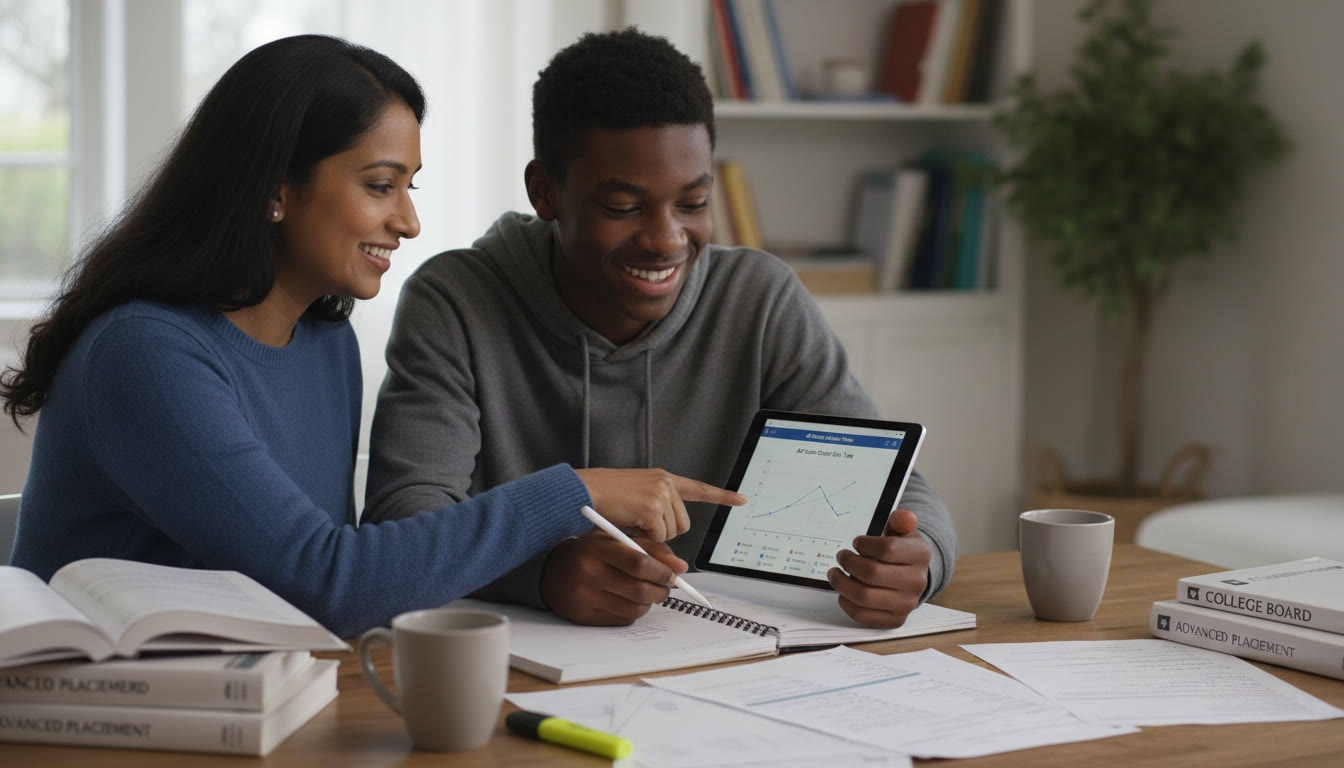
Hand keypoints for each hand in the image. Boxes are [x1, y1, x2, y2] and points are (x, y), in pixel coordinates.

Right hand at [540, 530, 688, 624]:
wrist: (551, 571)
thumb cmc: (590, 552)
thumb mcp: (616, 539)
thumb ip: (650, 549)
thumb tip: (680, 568)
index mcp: (598, 549)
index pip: (639, 563)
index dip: (662, 571)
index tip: (671, 574)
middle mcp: (589, 574)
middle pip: (640, 590)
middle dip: (661, 590)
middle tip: (666, 586)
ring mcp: (585, 598)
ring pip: (634, 609)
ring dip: (649, 602)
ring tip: (647, 592)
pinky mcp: (584, 617)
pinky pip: (622, 620)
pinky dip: (633, 612)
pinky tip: (628, 601)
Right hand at [574, 468, 746, 541]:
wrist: (582, 491)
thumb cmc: (601, 499)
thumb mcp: (634, 506)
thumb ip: (656, 518)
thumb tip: (675, 554)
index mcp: (662, 479)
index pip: (698, 488)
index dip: (722, 496)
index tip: (743, 499)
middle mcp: (665, 483)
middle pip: (683, 525)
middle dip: (664, 533)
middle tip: (640, 527)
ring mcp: (661, 494)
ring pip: (671, 534)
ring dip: (651, 537)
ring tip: (630, 522)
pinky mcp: (653, 507)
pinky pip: (658, 537)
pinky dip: (643, 538)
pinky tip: (629, 523)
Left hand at [829, 508, 930, 628]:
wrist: (911, 577)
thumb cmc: (900, 551)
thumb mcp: (901, 532)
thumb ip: (900, 521)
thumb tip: (903, 516)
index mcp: (920, 555)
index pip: (887, 549)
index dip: (864, 544)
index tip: (856, 542)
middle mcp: (917, 582)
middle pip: (872, 574)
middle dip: (849, 563)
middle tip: (841, 556)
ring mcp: (907, 604)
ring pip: (864, 596)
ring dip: (842, 583)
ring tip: (834, 574)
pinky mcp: (895, 620)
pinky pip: (863, 615)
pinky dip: (847, 603)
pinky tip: (843, 592)